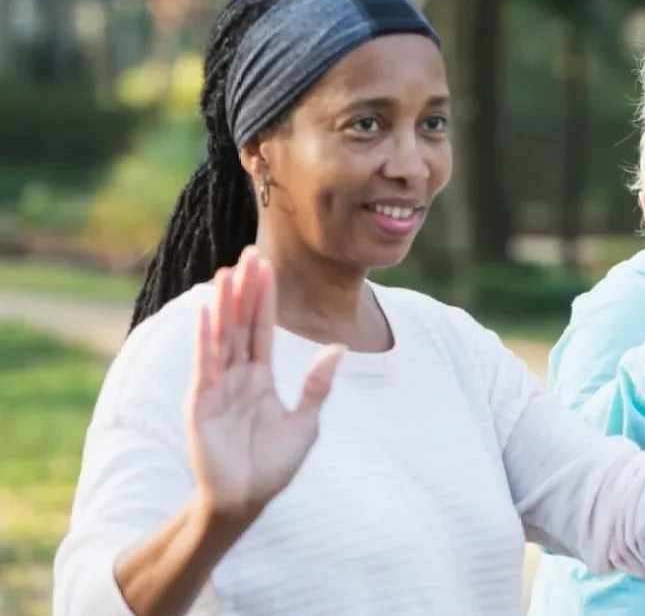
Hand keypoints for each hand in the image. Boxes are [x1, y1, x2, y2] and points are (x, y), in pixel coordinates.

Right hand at [186, 247, 345, 524]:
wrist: (245, 499)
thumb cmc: (273, 466)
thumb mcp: (305, 423)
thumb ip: (317, 386)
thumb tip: (337, 347)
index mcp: (261, 378)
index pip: (264, 328)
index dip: (266, 298)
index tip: (267, 266)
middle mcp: (237, 375)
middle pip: (242, 323)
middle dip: (246, 289)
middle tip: (250, 252)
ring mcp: (217, 386)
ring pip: (223, 335)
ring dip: (226, 303)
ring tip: (229, 270)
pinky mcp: (201, 401)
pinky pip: (205, 361)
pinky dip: (206, 334)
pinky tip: (209, 309)